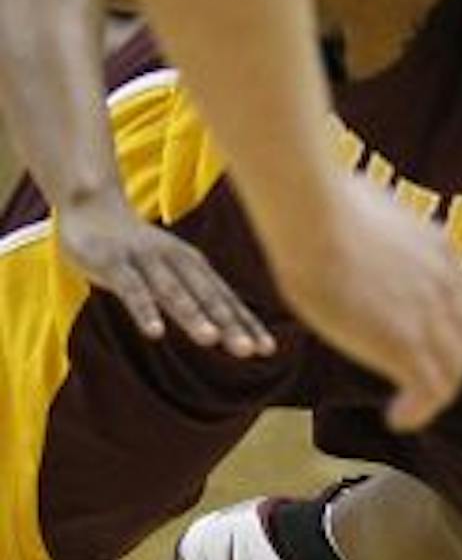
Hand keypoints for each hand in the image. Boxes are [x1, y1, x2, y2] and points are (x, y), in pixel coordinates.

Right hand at [57, 192, 274, 356]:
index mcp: (195, 267)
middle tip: (249, 352)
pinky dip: (145, 310)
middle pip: (208, 298)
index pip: (226, 301)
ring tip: (211, 340)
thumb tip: (227, 328)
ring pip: (174, 292)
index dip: (247, 324)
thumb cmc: (139, 250)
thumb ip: (194, 296)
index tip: (269, 350)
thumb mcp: (172, 271)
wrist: (94, 208)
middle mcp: (177, 262)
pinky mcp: (114, 263)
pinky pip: (132, 290)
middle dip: (230, 325)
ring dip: (193, 316)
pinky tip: (155, 333)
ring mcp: (147, 261)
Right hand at [267, 179, 461, 431]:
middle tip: (420, 386)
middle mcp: (446, 284)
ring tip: (409, 411)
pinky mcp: (407, 343)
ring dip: (434, 395)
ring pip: (452, 369)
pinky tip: (399, 420)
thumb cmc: (322, 203)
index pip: (459, 302)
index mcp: (439, 250)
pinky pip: (430, 389)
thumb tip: (351, 205)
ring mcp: (430, 315)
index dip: (445, 329)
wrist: (316, 218)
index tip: (421, 344)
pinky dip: (420, 410)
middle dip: (447, 366)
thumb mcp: (362, 202)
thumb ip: (370, 221)